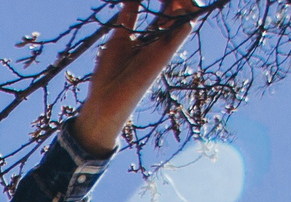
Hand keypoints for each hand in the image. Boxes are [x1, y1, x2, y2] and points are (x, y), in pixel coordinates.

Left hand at [72, 0, 200, 155]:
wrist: (104, 103)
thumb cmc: (109, 75)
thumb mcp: (118, 38)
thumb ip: (129, 17)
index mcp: (148, 36)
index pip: (165, 9)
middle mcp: (159, 41)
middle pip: (177, 11)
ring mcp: (162, 48)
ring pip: (182, 19)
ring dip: (184, 3)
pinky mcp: (162, 57)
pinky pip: (180, 36)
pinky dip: (185, 21)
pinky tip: (186, 9)